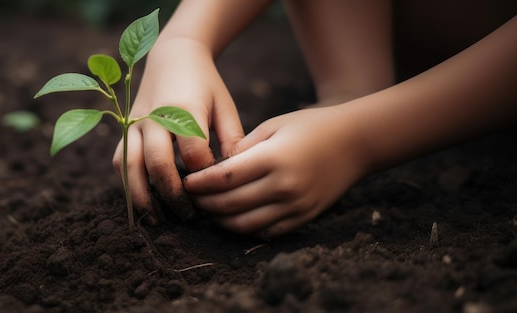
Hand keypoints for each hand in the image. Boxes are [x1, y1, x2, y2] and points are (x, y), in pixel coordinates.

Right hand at [112, 38, 243, 223]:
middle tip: (190, 216)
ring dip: (143, 196)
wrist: (173, 57)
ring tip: (158, 219)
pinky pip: (119, 160)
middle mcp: (155, 117)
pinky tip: (143, 201)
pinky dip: (127, 183)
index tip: (216, 190)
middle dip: (174, 195)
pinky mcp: (125, 128)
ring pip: (131, 166)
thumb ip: (233, 138)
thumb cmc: (205, 85)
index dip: (205, 176)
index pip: (194, 154)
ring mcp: (135, 123)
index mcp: (184, 109)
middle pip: (159, 164)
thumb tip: (235, 173)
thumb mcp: (224, 105)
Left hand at [184, 106, 366, 236]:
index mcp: (273, 158)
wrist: (356, 142)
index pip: (224, 178)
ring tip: (210, 211)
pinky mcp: (303, 217)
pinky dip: (246, 228)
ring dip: (221, 220)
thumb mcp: (274, 125)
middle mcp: (283, 186)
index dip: (200, 183)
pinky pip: (267, 232)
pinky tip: (235, 219)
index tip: (186, 181)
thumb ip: (243, 147)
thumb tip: (216, 167)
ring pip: (245, 224)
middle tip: (192, 198)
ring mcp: (295, 206)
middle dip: (205, 203)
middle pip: (230, 204)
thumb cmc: (311, 126)